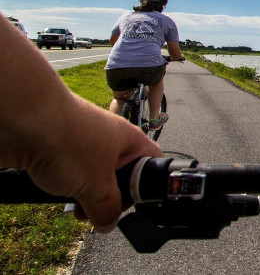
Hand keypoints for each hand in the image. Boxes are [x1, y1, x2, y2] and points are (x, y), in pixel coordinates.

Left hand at [24, 95, 162, 231]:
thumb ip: (107, 210)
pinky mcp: (58, 147)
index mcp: (130, 141)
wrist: (24, 118)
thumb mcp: (97, 186)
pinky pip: (68, 172)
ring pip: (91, 175)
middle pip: (119, 174)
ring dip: (84, 194)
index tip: (127, 205)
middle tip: (98, 211)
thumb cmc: (68, 140)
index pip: (152, 163)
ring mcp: (83, 142)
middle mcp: (109, 139)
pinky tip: (57, 193)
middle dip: (107, 197)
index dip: (146, 187)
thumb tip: (108, 224)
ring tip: (76, 207)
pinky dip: (63, 185)